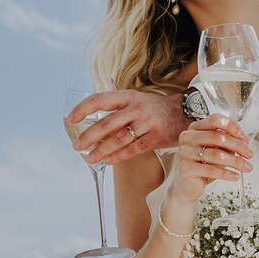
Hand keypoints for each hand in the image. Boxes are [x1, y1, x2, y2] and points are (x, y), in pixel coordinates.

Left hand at [66, 90, 186, 163]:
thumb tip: (94, 125)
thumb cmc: (157, 108)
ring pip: (118, 139)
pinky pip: (132, 150)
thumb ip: (119, 109)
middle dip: (89, 136)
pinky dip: (118, 156)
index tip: (71, 119)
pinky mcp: (156, 138)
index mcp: (129, 96)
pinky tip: (108, 161)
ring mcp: (147, 123)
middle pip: (107, 123)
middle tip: (77, 146)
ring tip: (90, 158)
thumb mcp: (138, 100)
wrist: (187, 112)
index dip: (83, 109)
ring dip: (101, 150)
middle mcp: (137, 108)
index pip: (100, 99)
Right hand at [170, 115, 252, 203]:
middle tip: (249, 154)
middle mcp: (188, 137)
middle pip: (218, 137)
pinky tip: (235, 176)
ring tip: (246, 167)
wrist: (186, 186)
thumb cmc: (201, 166)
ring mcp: (185, 152)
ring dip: (236, 162)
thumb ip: (227, 143)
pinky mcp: (186, 168)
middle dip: (238, 146)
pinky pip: (211, 170)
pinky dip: (227, 174)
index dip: (233, 127)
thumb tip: (244, 141)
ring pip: (217, 154)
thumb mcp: (216, 150)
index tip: (245, 138)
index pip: (216, 120)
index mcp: (195, 128)